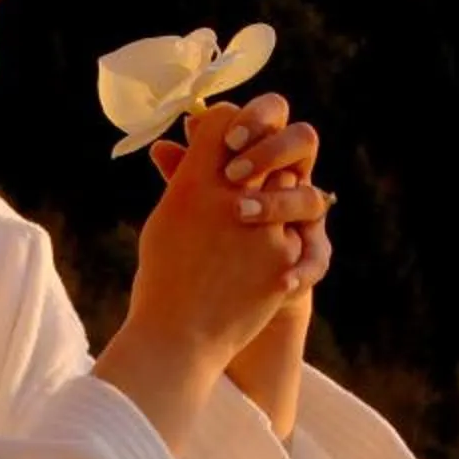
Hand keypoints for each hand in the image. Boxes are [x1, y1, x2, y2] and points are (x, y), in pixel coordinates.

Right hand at [94, 102, 327, 453]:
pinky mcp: (285, 256)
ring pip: (289, 183)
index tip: (227, 135)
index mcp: (193, 182)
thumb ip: (181, 179)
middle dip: (261, 149)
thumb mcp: (165, 220)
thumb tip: (170, 145)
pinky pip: (296, 229)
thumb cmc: (162, 278)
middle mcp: (229, 195)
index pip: (221, 118)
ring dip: (279, 193)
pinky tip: (263, 259)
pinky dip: (283, 238)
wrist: (179, 339)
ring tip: (260, 215)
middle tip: (252, 167)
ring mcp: (262, 226)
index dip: (228, 121)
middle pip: (262, 143)